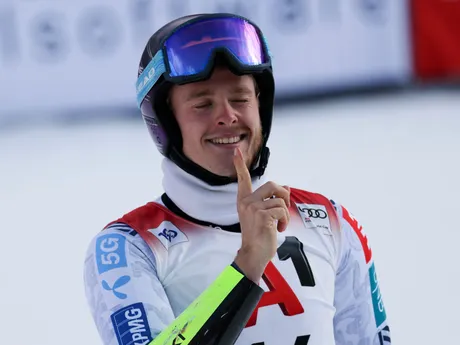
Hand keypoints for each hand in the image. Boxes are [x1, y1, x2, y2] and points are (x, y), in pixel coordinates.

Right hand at [233, 148, 290, 281]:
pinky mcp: (262, 215)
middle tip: (283, 209)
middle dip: (283, 195)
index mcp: (244, 201)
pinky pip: (282, 210)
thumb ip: (272, 200)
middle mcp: (246, 202)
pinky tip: (278, 229)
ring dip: (284, 214)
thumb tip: (286, 187)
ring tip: (278, 225)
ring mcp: (253, 208)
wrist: (254, 253)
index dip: (240, 165)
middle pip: (272, 185)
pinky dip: (284, 221)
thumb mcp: (265, 215)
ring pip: (280, 200)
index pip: (243, 180)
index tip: (236, 151)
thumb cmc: (259, 235)